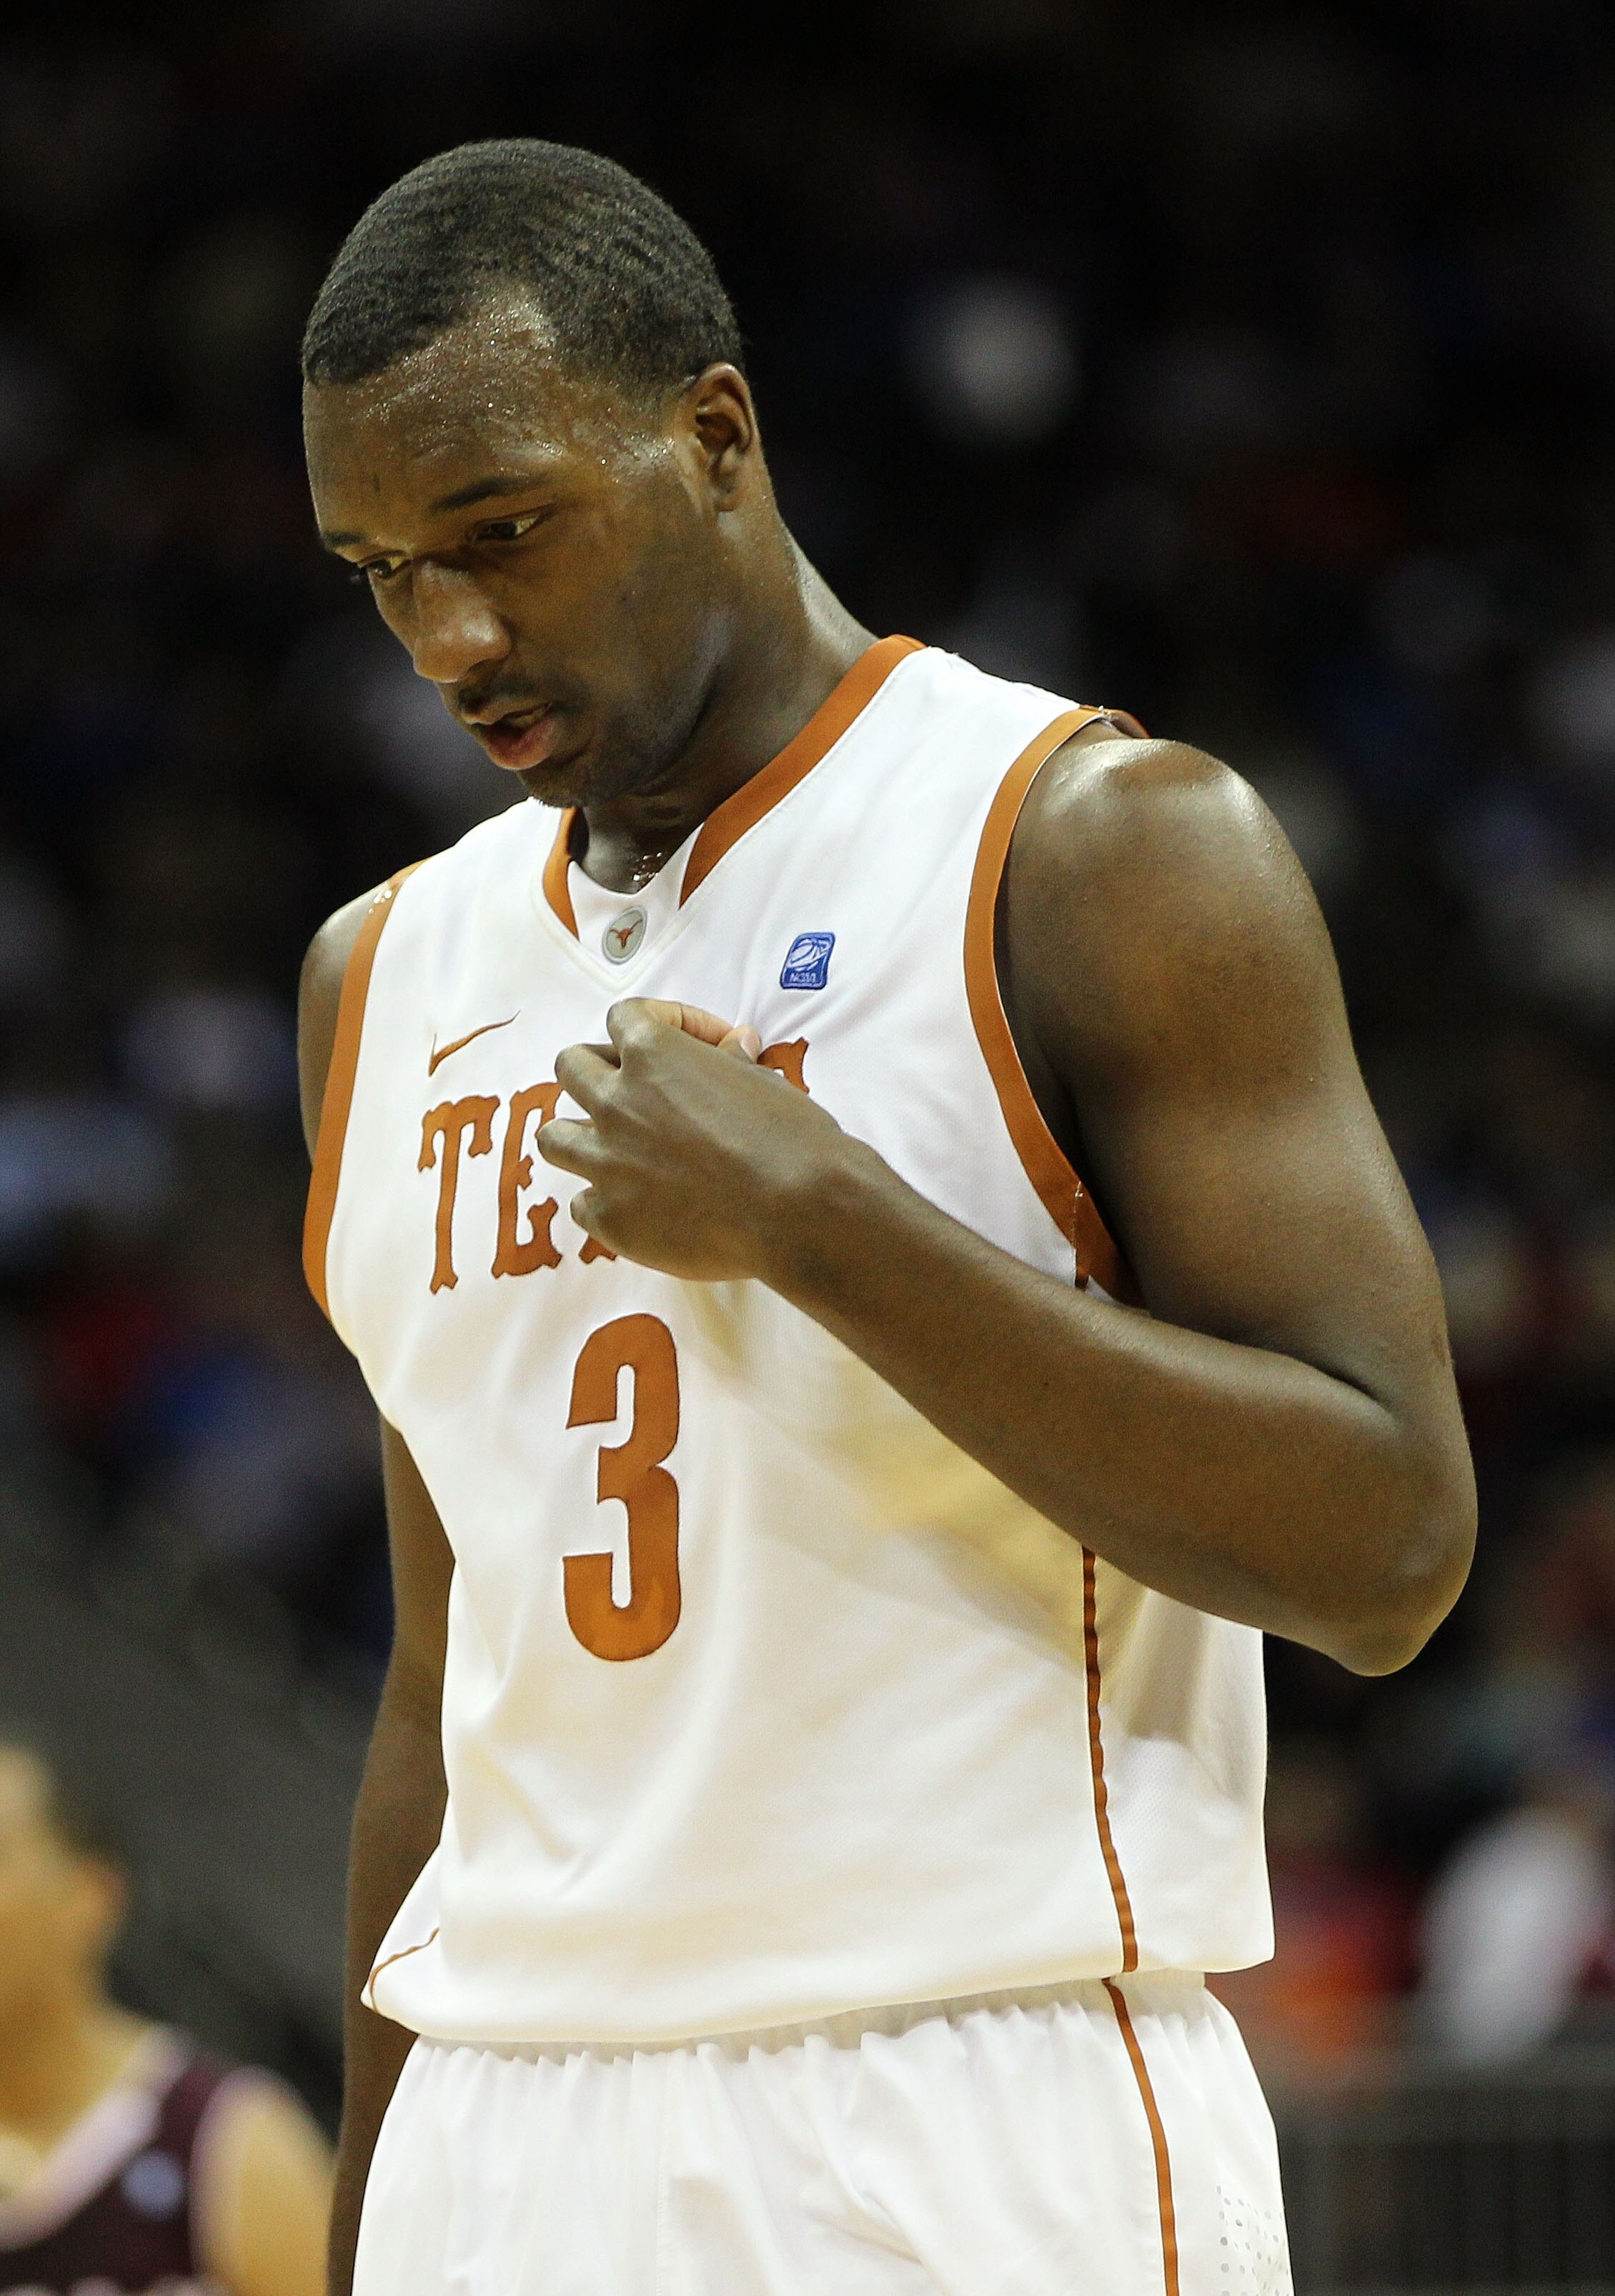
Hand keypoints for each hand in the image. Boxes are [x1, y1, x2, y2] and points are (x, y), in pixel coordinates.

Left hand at [537, 999, 851, 1280]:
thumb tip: (734, 1048)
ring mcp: (605, 1163)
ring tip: (614, 1148)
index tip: (702, 1044)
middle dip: (601, 1072)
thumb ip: (730, 1062)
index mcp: (651, 1056)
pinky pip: (581, 1205)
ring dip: (581, 1137)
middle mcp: (616, 1104)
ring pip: (553, 1137)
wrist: (796, 1210)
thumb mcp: (762, 1081)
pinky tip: (637, 1205)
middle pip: (571, 1068)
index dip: (664, 1022)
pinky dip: (604, 1201)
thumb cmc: (789, 1138)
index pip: (625, 1017)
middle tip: (639, 1093)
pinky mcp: (610, 1218)